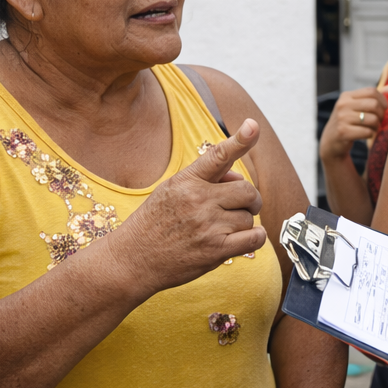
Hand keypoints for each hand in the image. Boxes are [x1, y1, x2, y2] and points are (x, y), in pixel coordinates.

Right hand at [108, 120, 266, 295]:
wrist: (132, 260)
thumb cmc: (152, 225)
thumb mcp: (169, 191)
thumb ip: (202, 180)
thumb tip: (237, 176)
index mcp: (186, 181)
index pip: (218, 155)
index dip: (240, 140)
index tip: (253, 126)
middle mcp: (198, 200)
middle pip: (247, 190)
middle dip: (250, 199)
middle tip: (242, 207)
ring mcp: (208, 225)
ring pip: (249, 217)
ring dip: (243, 224)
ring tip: (222, 230)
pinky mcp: (216, 250)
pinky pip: (254, 238)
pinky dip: (255, 238)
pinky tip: (244, 240)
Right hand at [318, 85, 387, 160]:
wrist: (331, 141)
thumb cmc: (348, 122)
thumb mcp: (356, 106)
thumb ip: (374, 97)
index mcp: (346, 96)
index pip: (372, 91)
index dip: (382, 100)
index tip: (383, 109)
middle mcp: (342, 104)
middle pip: (374, 104)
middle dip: (381, 115)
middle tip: (378, 121)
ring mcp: (342, 118)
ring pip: (372, 119)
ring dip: (376, 126)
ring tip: (372, 129)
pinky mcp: (343, 132)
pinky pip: (367, 132)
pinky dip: (370, 134)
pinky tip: (366, 135)